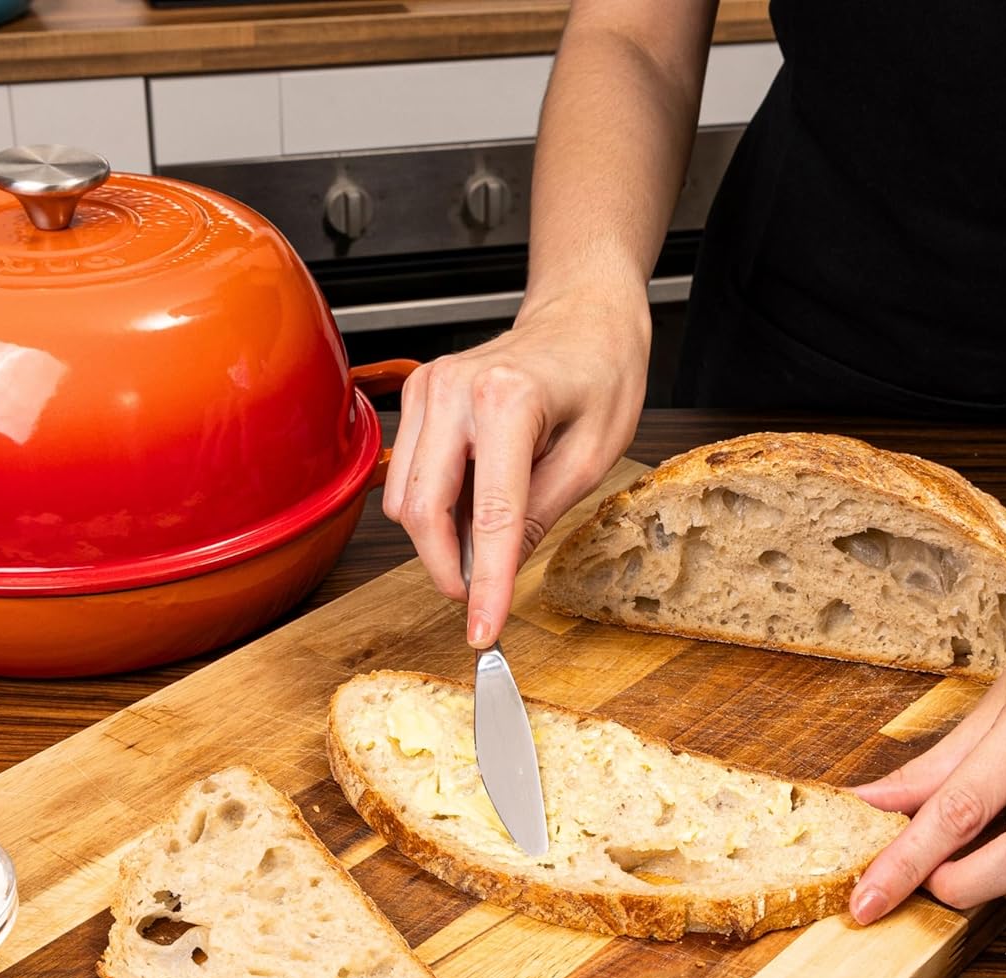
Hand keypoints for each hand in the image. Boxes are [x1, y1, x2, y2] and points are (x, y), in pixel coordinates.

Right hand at [381, 289, 649, 646]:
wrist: (582, 315)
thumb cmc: (600, 374)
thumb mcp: (593, 456)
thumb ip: (542, 514)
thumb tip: (499, 569)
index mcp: (509, 401)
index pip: (490, 516)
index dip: (485, 584)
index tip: (482, 633)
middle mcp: (455, 390)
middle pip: (424, 512)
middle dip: (447, 570)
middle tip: (479, 601)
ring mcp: (428, 389)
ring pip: (405, 500)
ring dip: (439, 539)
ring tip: (488, 536)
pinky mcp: (417, 396)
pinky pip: (406, 476)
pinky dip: (433, 508)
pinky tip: (471, 505)